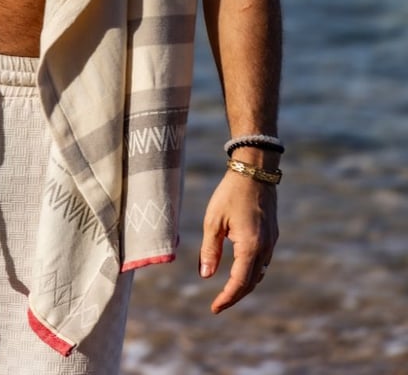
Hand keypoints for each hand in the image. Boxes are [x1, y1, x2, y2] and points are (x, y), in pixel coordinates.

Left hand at [198, 169, 277, 312]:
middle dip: (235, 295)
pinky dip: (251, 271)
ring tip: (227, 291)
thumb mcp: (214, 221)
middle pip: (251, 282)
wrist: (254, 170)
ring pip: (259, 273)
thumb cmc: (230, 193)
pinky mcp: (272, 235)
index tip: (214, 308)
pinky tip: (240, 270)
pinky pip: (263, 261)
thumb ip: (210, 250)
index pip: (239, 282)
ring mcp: (271, 241)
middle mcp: (265, 248)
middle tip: (218, 304)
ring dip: (244, 285)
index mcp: (250, 246)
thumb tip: (206, 276)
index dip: (227, 298)